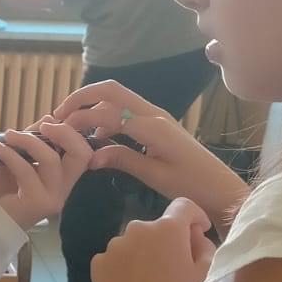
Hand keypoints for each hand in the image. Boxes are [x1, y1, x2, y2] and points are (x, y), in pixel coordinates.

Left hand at [0, 116, 92, 229]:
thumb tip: (50, 118)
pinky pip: (27, 170)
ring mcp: (52, 198)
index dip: (72, 132)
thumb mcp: (18, 155)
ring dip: (28, 141)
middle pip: (81, 155)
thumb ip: (34, 139)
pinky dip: (10, 154)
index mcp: (63, 176)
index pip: (84, 152)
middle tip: (43, 126)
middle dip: (64, 133)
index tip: (50, 121)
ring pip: (52, 159)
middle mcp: (63, 188)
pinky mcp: (36, 204)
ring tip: (8, 136)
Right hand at [53, 79, 249, 235]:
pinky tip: (98, 137)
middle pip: (111, 90)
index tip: (59, 131)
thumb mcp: (154, 176)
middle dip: (82, 97)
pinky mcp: (159, 125)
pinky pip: (127, 111)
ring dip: (93, 105)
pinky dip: (107, 116)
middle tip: (60, 115)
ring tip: (72, 126)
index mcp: (152, 126)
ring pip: (118, 98)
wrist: (222, 190)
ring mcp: (158, 117)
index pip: (106, 113)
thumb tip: (89, 156)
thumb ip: (122, 159)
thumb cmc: (192, 186)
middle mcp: (154, 114)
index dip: (79, 119)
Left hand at [92, 198, 214, 281]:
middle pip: (158, 226)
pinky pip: (118, 258)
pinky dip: (128, 266)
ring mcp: (112, 248)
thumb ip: (203, 245)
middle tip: (181, 266)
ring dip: (148, 252)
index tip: (201, 233)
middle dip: (171, 239)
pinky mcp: (98, 266)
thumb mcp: (208, 275)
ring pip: (136, 242)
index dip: (196, 218)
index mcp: (166, 228)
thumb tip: (191, 236)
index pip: (184, 207)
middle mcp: (135, 230)